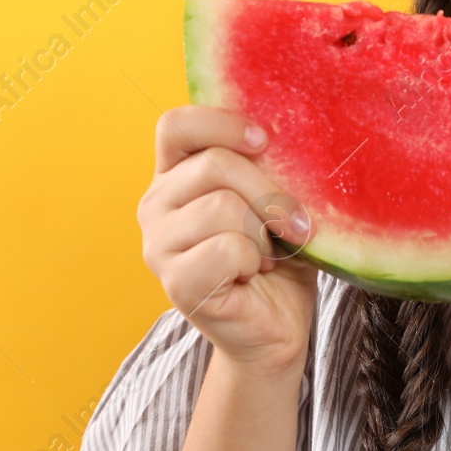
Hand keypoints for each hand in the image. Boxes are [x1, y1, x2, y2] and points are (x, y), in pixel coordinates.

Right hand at [138, 105, 318, 375]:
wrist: (277, 327)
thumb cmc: (279, 257)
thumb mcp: (276, 200)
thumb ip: (269, 166)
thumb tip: (294, 137)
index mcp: (175, 175)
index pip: (176, 126)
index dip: (221, 124)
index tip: (265, 141)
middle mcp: (156, 205)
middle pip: (215, 164)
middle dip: (269, 192)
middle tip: (295, 224)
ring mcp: (158, 245)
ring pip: (222, 205)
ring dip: (263, 233)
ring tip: (264, 255)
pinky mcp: (175, 283)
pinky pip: (226, 248)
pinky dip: (254, 260)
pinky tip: (252, 275)